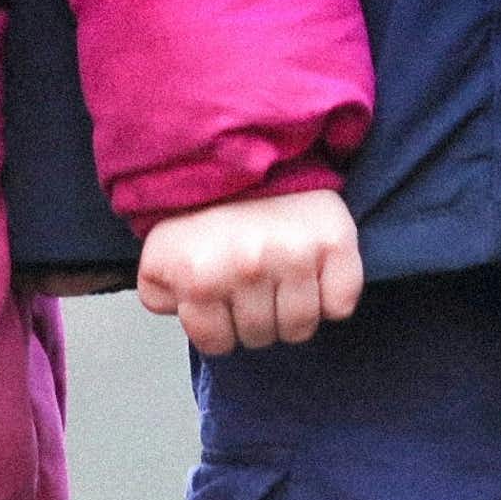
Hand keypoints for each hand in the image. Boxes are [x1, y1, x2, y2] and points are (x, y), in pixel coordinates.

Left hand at [139, 188, 362, 356]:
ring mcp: (295, 255)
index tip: (221, 299)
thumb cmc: (206, 212)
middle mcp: (248, 267)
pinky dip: (331, 298)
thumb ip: (160, 297)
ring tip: (281, 282)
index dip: (219, 327)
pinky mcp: (335, 242)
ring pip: (300, 327)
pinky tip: (313, 276)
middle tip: (252, 284)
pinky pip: (340, 304)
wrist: (252, 155)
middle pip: (261, 337)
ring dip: (291, 313)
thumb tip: (184, 315)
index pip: (217, 344)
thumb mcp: (160, 256)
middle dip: (254, 319)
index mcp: (201, 277)